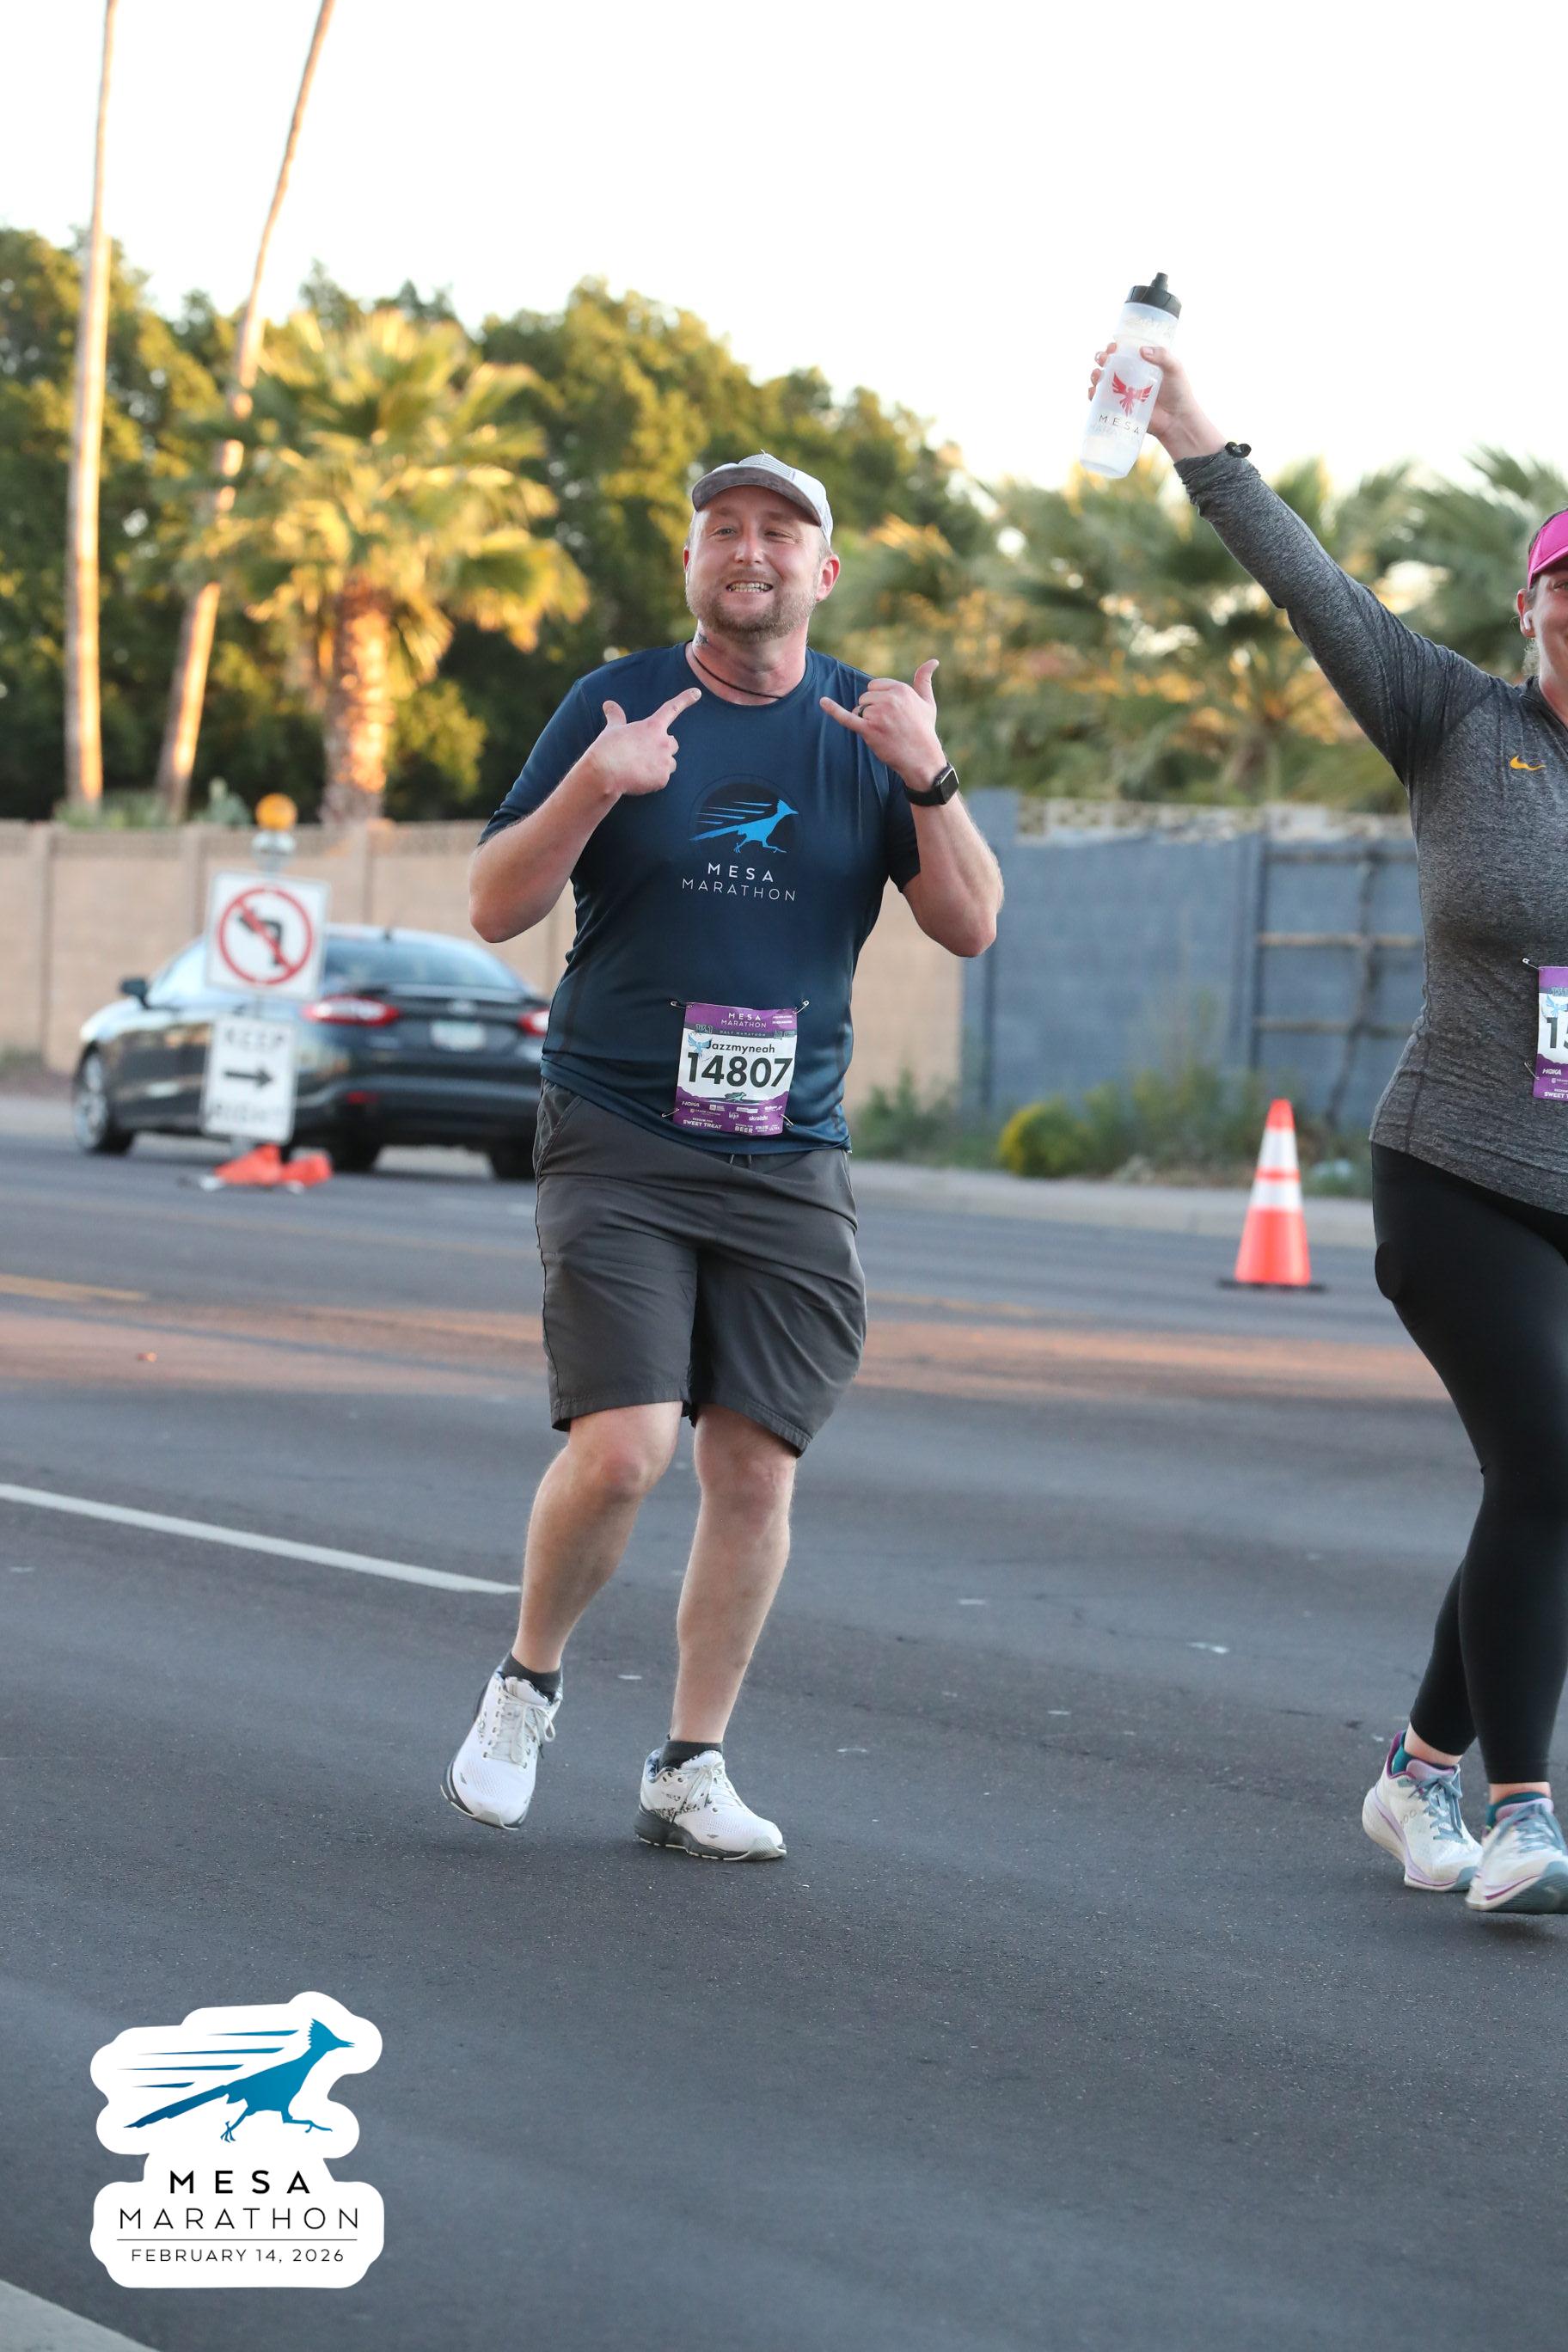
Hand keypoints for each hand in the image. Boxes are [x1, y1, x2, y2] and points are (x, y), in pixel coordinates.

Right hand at [587, 688, 700, 797]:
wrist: (605, 772)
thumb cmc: (608, 748)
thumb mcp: (612, 729)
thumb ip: (616, 716)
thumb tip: (609, 704)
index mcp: (652, 726)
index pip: (672, 708)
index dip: (685, 699)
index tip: (697, 692)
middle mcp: (663, 742)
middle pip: (674, 743)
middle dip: (664, 747)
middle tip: (647, 753)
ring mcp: (665, 761)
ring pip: (671, 763)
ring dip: (662, 764)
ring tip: (642, 768)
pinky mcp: (662, 779)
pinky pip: (662, 779)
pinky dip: (653, 780)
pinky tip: (639, 779)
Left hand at [821, 658, 945, 788]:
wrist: (922, 758)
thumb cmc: (924, 730)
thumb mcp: (927, 702)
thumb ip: (924, 680)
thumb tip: (933, 661)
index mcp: (901, 689)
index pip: (875, 686)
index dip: (878, 699)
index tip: (891, 712)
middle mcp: (889, 699)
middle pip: (865, 697)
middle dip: (871, 709)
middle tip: (888, 725)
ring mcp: (878, 714)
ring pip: (859, 709)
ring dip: (866, 720)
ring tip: (883, 731)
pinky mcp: (869, 730)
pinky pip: (847, 717)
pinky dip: (833, 710)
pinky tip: (822, 702)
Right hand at [1087, 342, 1223, 463]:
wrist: (1176, 420)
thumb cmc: (1178, 392)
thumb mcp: (1174, 368)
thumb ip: (1162, 356)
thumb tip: (1141, 350)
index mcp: (1140, 363)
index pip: (1122, 351)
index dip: (1114, 347)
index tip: (1114, 347)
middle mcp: (1129, 376)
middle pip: (1107, 363)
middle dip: (1101, 358)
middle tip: (1104, 359)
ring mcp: (1122, 393)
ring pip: (1100, 380)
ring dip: (1094, 375)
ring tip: (1097, 375)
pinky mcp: (1117, 409)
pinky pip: (1099, 401)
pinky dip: (1092, 395)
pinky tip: (1094, 392)